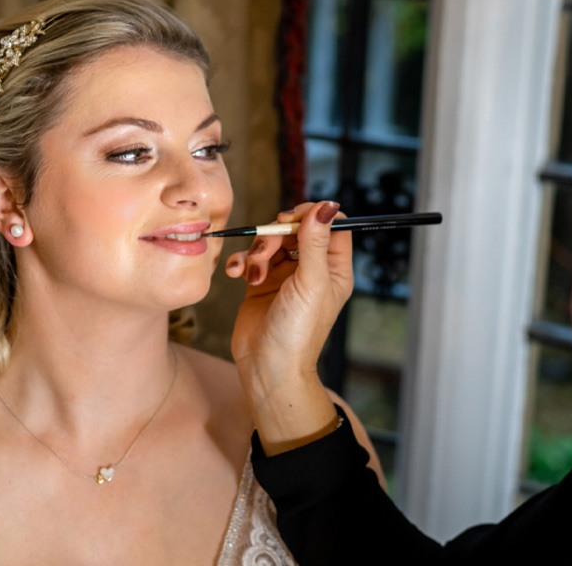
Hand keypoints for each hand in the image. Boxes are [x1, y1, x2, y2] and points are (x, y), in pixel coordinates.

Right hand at [226, 201, 352, 452]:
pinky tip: (237, 275)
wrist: (267, 367)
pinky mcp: (260, 283)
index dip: (313, 215)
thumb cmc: (297, 331)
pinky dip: (242, 262)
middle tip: (267, 249)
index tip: (293, 219)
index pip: (332, 225)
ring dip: (257, 250)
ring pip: (271, 241)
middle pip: (296, 229)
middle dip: (276, 234)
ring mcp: (285, 276)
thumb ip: (315, 241)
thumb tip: (328, 205)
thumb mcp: (310, 282)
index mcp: (333, 268)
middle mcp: (311, 270)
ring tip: (252, 272)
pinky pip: (251, 258)